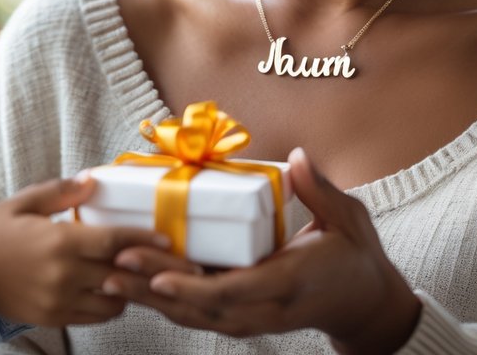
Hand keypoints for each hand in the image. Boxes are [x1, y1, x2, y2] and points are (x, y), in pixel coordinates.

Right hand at [0, 175, 170, 326]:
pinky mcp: (53, 318)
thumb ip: (61, 191)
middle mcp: (63, 275)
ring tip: (138, 275)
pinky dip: (110, 305)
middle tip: (168, 263)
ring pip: (113, 301)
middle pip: (121, 273)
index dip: (144, 240)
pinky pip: (95, 317)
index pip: (115, 241)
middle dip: (147, 268)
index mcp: (59, 242)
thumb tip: (93, 180)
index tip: (166, 239)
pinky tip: (112, 289)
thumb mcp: (24, 202)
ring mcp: (59, 301)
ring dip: (129, 289)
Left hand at [104, 148, 421, 353]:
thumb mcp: (348, 218)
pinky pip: (204, 316)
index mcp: (292, 280)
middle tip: (114, 268)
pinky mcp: (248, 319)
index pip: (237, 290)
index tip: (161, 277)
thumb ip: (320, 190)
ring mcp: (257, 318)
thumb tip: (299, 157)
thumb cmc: (356, 255)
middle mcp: (269, 306)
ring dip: (153, 302)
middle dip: (157, 292)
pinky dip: (170, 304)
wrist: (365, 303)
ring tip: (111, 281)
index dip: (195, 287)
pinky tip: (139, 289)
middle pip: (204, 307)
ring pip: (198, 317)